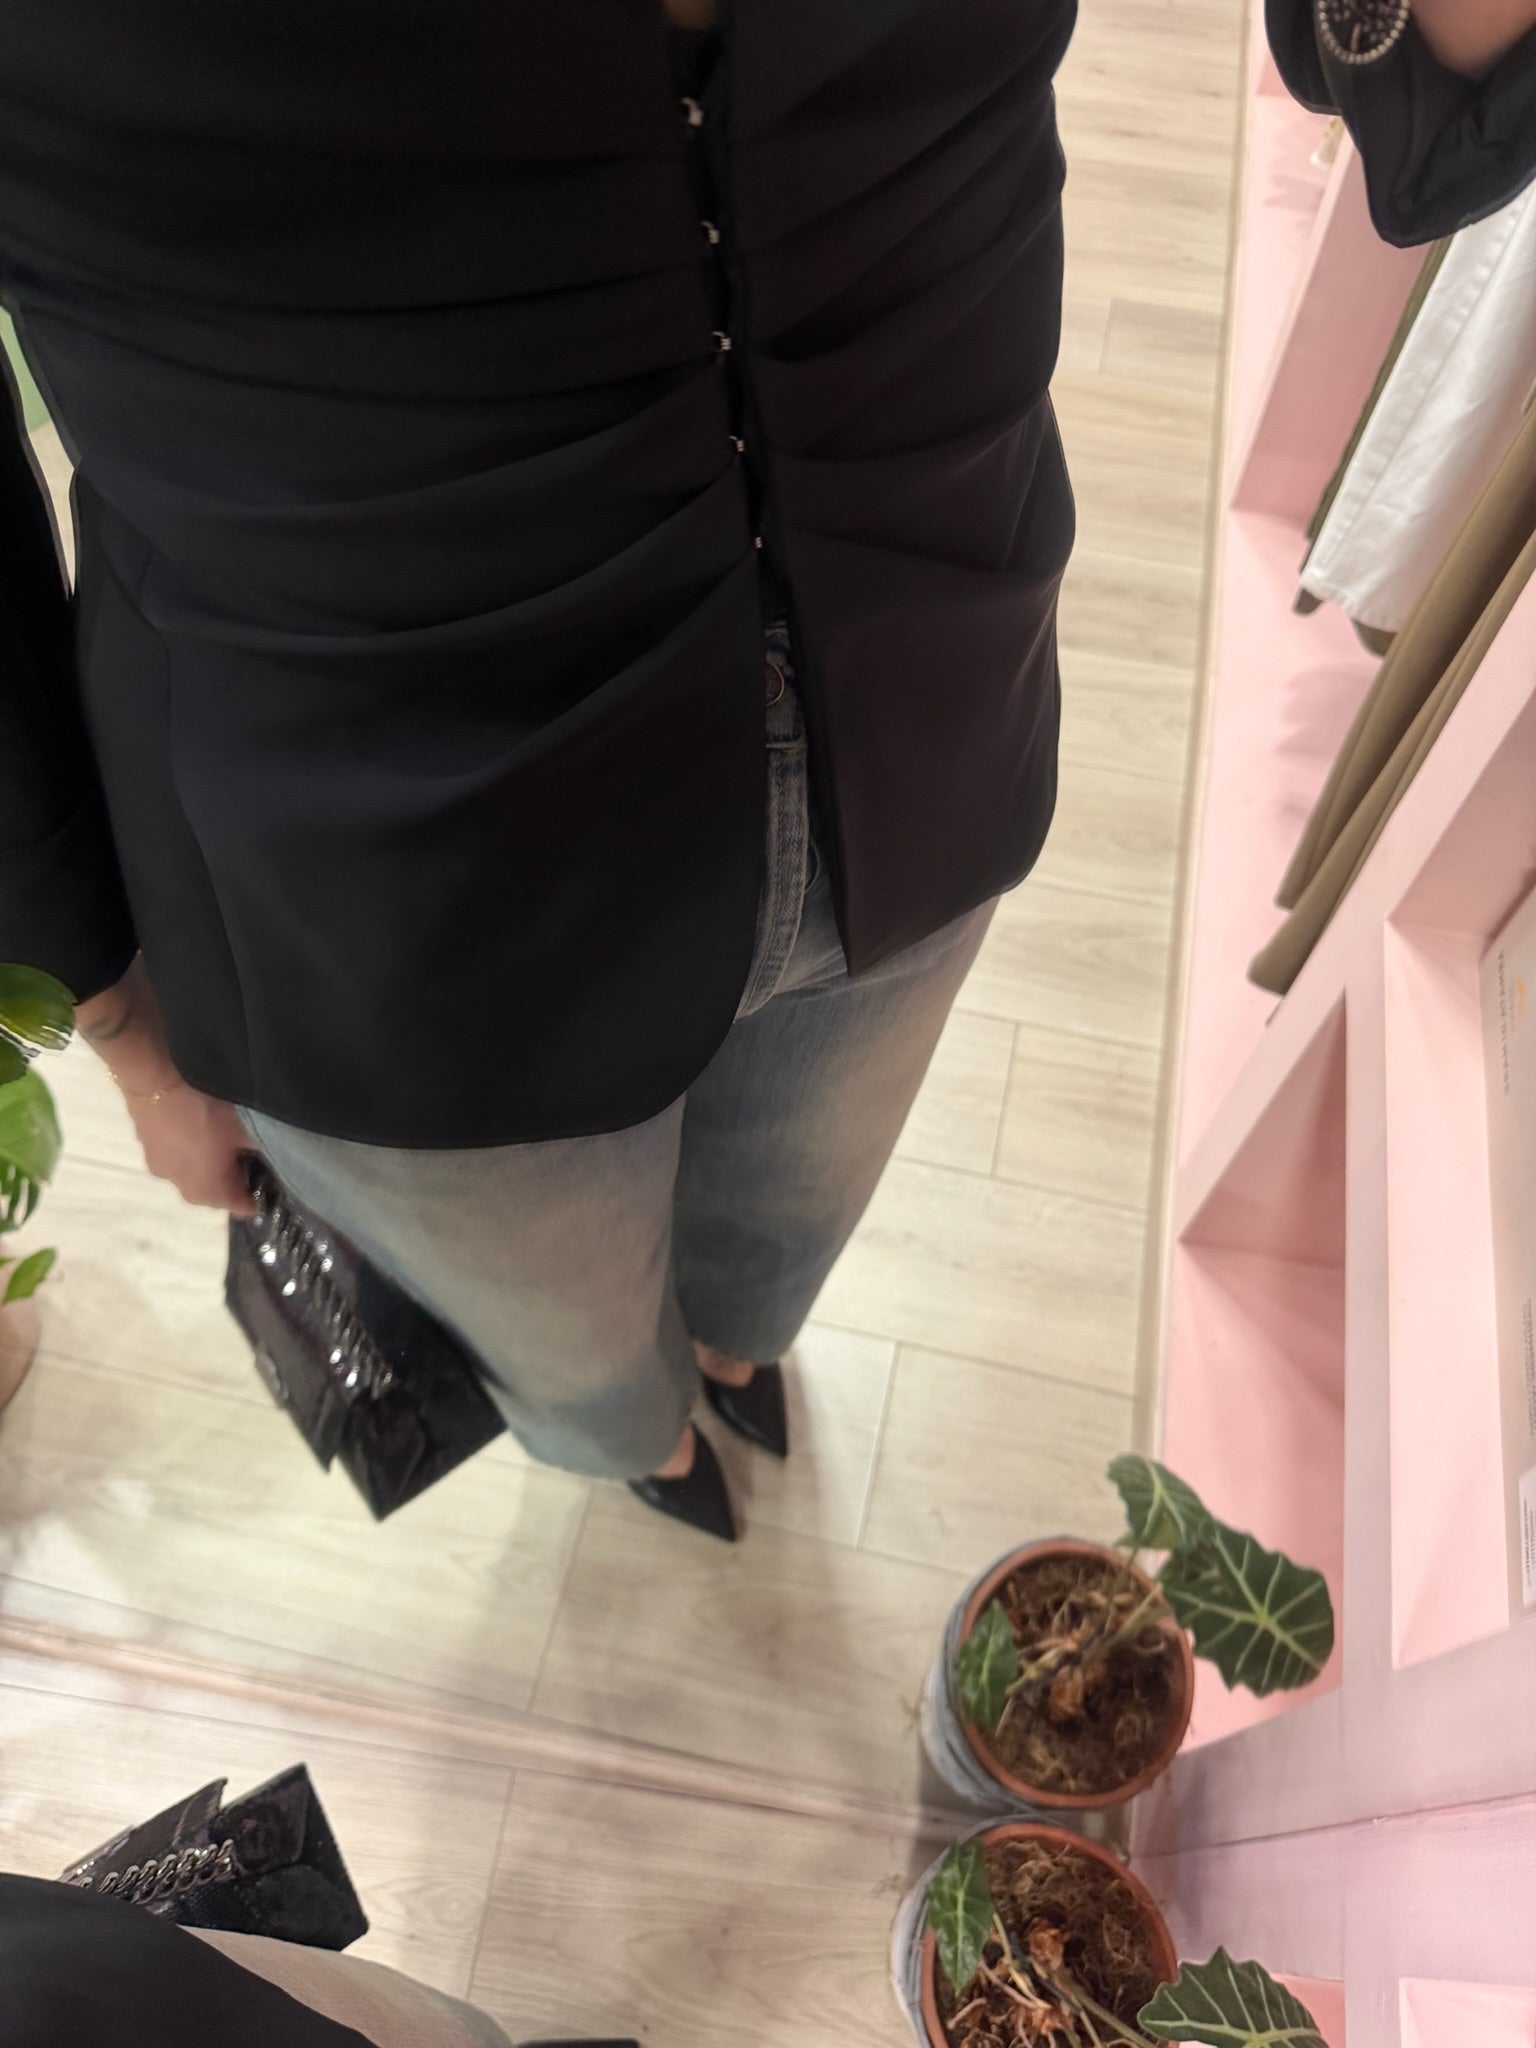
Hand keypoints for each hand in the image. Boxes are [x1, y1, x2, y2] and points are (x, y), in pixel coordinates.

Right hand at [75, 958, 256, 1215]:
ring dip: (211, 1159)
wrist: (153, 1068)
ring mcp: (158, 1162)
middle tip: (256, 1151)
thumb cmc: (208, 1104)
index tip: (278, 1177)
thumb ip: (267, 1151)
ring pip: (193, 1169)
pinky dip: (191, 1143)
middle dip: (235, 1175)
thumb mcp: (249, 1129)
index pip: (241, 1205)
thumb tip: (284, 1161)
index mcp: (205, 1190)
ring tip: (230, 1134)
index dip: (263, 1193)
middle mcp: (177, 1185)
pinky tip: (203, 1122)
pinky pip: (176, 1150)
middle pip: (215, 1190)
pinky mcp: (145, 1140)